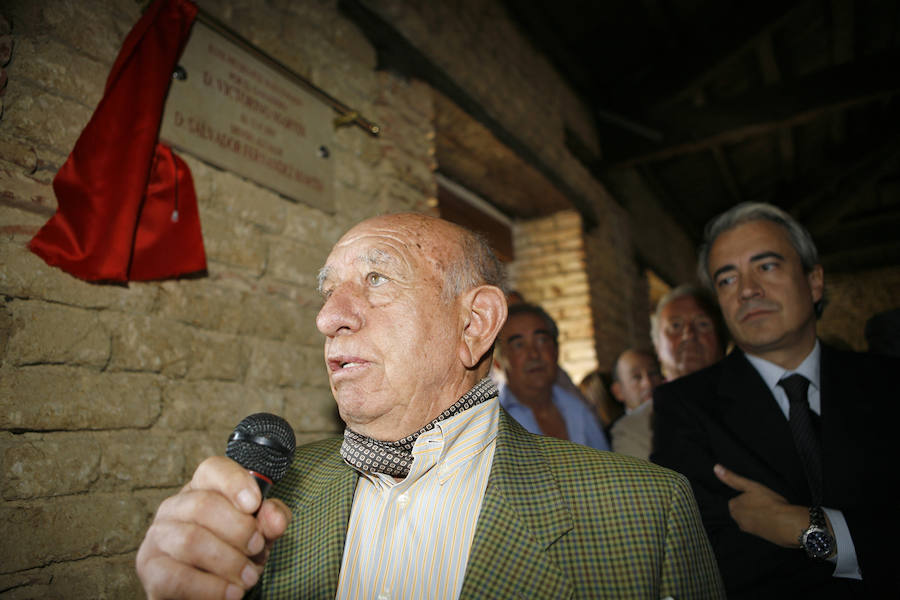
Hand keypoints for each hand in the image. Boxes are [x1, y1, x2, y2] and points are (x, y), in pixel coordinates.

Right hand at [136, 456, 291, 599]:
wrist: (206, 591)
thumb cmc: (233, 552)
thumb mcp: (259, 533)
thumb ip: (270, 520)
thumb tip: (274, 518)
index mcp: (202, 489)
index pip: (212, 469)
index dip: (235, 482)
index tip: (254, 504)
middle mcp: (174, 507)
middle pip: (204, 505)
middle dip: (239, 530)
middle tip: (257, 550)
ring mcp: (158, 537)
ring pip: (191, 541)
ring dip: (228, 562)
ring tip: (248, 578)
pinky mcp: (150, 569)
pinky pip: (176, 577)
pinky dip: (210, 588)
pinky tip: (231, 594)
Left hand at [713, 463, 807, 547]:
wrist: (789, 524)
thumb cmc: (770, 503)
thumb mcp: (751, 486)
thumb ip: (732, 478)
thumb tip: (716, 468)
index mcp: (734, 508)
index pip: (735, 501)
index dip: (745, 497)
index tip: (755, 495)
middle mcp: (738, 521)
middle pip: (741, 511)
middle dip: (749, 507)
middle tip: (763, 502)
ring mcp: (750, 531)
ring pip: (750, 520)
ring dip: (757, 516)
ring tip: (769, 510)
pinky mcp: (761, 537)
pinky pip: (759, 528)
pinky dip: (764, 524)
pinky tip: (773, 519)